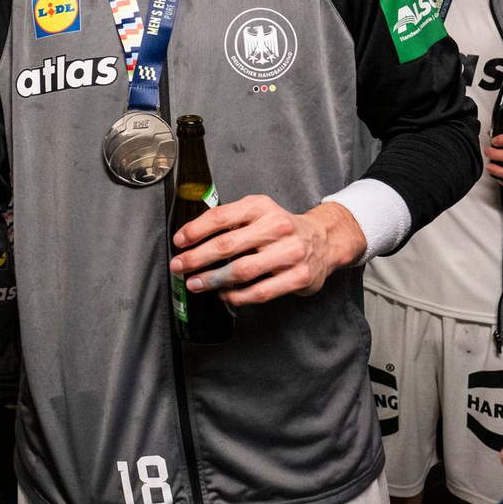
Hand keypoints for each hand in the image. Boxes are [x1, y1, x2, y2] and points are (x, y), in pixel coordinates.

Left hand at [169, 197, 366, 306]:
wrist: (324, 240)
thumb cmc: (280, 228)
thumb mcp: (258, 213)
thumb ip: (231, 221)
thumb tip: (191, 239)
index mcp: (261, 207)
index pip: (220, 217)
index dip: (195, 230)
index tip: (178, 242)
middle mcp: (276, 227)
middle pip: (226, 245)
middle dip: (196, 258)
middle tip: (178, 266)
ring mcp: (289, 253)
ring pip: (241, 271)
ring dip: (212, 280)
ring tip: (195, 284)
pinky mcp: (298, 277)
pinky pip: (260, 291)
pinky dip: (237, 295)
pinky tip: (224, 294)